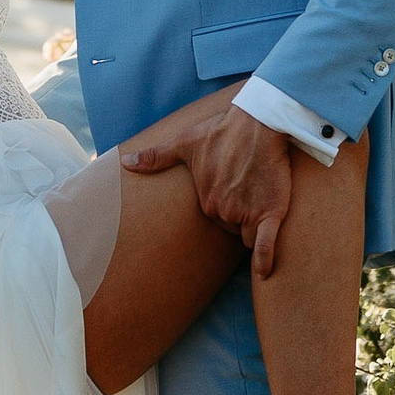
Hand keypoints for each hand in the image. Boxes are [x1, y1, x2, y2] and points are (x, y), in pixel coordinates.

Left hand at [123, 87, 298, 272]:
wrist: (256, 122)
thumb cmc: (221, 131)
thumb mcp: (184, 142)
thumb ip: (155, 156)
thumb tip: (125, 163)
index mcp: (205, 199)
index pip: (214, 216)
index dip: (225, 206)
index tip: (233, 190)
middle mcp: (223, 210)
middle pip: (232, 227)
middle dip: (239, 217)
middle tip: (250, 193)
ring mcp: (246, 213)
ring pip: (247, 235)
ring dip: (254, 227)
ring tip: (262, 204)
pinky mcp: (270, 213)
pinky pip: (264, 246)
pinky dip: (264, 260)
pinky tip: (265, 272)